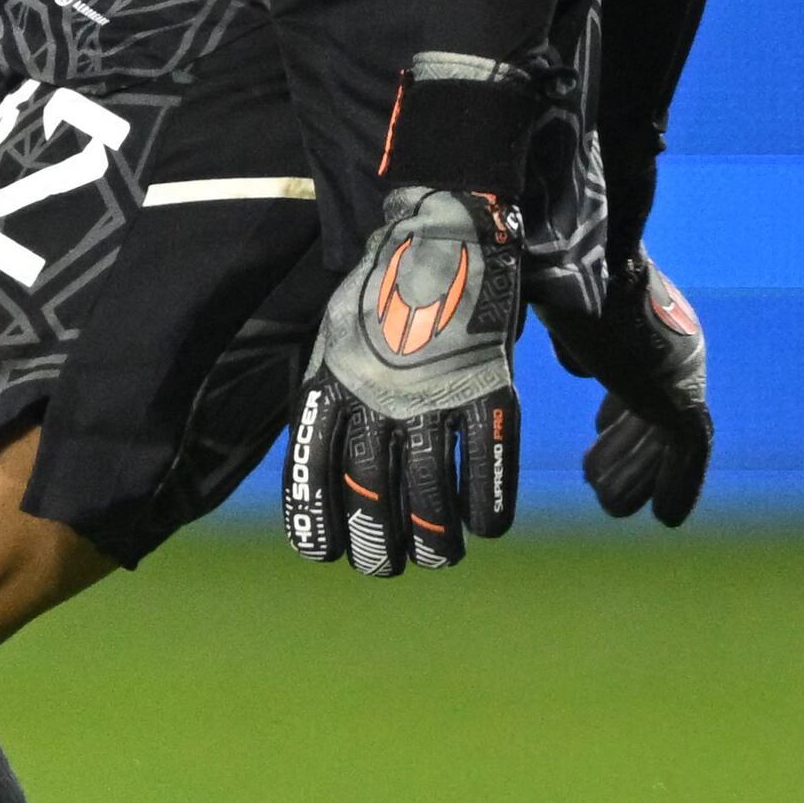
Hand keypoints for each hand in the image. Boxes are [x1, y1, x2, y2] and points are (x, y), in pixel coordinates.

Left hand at [287, 185, 523, 576]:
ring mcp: (433, 393)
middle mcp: (376, 396)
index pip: (313, 472)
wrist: (443, 235)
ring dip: (437, 538)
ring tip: (441, 558)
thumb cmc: (384, 296)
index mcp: (331, 384)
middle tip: (387, 567)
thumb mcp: (332, 343)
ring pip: (430, 491)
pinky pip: (488, 463)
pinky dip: (490, 505)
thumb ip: (329, 401)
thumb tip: (323, 472)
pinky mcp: (487, 387)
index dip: (318, 522)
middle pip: (370, 494)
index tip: (325, 555)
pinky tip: (489, 527)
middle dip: (378, 545)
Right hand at [539, 252, 710, 525]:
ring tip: (611, 504)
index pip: (639, 375)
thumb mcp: (566, 312)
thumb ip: (577, 339)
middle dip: (627, 448)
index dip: (619, 410)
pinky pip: (686, 455)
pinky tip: (665, 517)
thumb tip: (581, 366)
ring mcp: (681, 376)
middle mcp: (674, 348)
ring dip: (637, 473)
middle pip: (654, 410)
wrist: (586, 267)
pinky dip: (676, 486)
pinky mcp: (680, 400)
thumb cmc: (564, 278)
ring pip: (666, 439)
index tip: (599, 429)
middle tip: (593, 476)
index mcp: (647, 321)